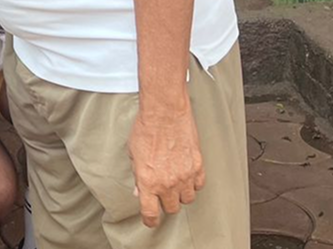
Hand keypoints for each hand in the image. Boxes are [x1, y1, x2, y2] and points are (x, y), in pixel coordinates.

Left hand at [128, 104, 205, 227]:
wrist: (165, 113)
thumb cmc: (146, 129)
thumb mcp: (133, 154)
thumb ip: (137, 176)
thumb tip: (139, 190)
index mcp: (148, 182)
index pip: (151, 213)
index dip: (150, 220)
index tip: (150, 220)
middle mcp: (168, 183)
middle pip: (172, 208)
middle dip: (166, 203)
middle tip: (162, 194)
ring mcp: (185, 176)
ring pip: (188, 199)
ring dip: (181, 194)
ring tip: (175, 183)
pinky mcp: (198, 166)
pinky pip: (199, 185)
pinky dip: (194, 183)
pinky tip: (187, 174)